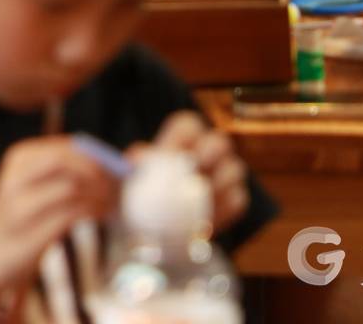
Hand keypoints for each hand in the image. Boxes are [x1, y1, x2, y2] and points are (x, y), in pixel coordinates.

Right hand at [0, 138, 116, 303]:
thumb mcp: (31, 188)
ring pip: (73, 186)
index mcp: (18, 159)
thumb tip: (116, 160)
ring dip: (101, 194)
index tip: (118, 169)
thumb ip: (63, 172)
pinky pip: (73, 213)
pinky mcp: (32, 230)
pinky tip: (102, 214)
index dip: (98, 156)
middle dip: (101, 172)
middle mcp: (16, 176)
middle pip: (69, 161)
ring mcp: (21, 203)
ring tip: (113, 202)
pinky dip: (94, 211)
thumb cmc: (16, 224)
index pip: (67, 147)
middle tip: (120, 186)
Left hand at [135, 110, 251, 231]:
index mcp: (177, 144)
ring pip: (234, 169)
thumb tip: (132, 162)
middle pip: (220, 141)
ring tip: (203, 196)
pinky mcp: (231, 202)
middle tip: (198, 166)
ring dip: (221, 181)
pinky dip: (226, 207)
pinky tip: (208, 219)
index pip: (189, 126)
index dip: (187, 135)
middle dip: (212, 151)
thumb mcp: (124, 183)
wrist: (151, 236)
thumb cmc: (135, 200)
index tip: (179, 153)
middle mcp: (205, 155)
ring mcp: (222, 178)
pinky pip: (238, 200)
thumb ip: (127, 169)